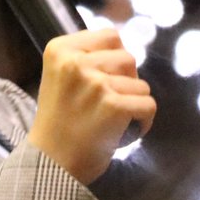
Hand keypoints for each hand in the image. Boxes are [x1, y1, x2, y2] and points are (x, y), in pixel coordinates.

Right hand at [26, 28, 156, 184]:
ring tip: (115, 119)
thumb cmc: (58, 121)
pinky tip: (127, 131)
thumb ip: (85, 58)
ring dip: (133, 102)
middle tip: (110, 102)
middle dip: (126, 81)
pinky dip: (144, 121)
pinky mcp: (114, 106)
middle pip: (127, 58)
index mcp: (59, 49)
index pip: (109, 36)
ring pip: (141, 83)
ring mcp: (95, 83)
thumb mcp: (60, 77)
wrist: (51, 162)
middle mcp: (75, 62)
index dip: (113, 57)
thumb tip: (124, 52)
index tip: (102, 78)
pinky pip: (148, 105)